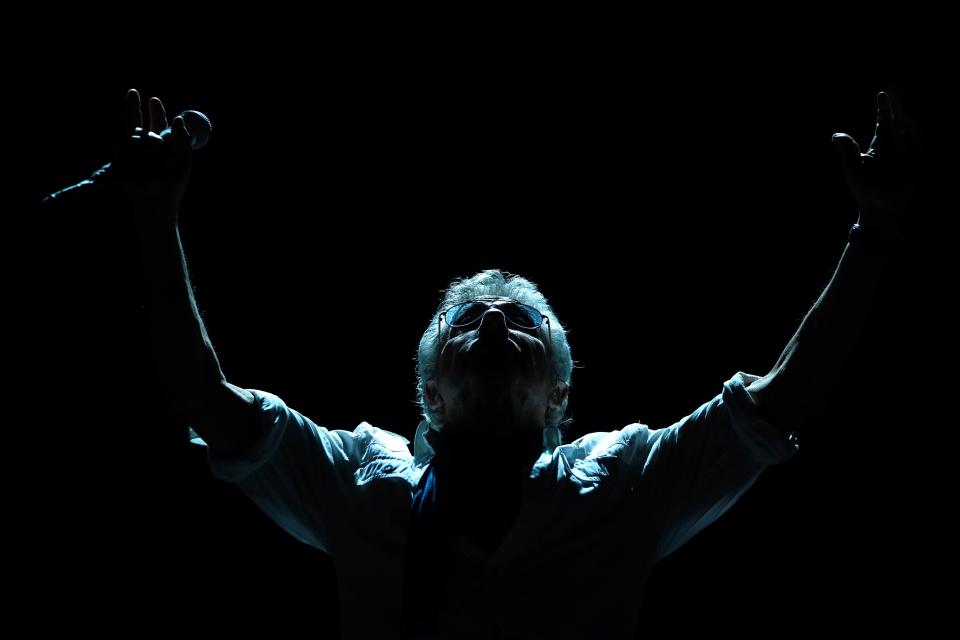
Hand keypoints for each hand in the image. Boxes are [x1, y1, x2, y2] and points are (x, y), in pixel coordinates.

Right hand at [113, 89, 192, 218]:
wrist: (156, 200)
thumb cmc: (173, 182)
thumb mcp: (183, 158)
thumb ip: (182, 137)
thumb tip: (179, 117)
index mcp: (163, 146)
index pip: (158, 124)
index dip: (156, 111)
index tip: (153, 99)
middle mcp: (146, 148)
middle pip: (139, 122)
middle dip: (134, 106)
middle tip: (133, 91)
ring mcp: (132, 153)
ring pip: (133, 131)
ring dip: (140, 129)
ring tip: (157, 146)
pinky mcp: (121, 158)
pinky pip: (127, 142)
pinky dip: (137, 143)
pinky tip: (147, 153)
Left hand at [832, 91, 921, 239]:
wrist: (879, 207)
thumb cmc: (864, 189)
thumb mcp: (852, 167)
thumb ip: (848, 149)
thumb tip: (835, 135)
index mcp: (879, 146)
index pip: (882, 123)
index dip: (883, 109)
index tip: (882, 94)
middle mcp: (894, 147)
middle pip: (897, 123)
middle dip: (895, 110)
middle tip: (889, 98)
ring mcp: (907, 154)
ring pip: (908, 131)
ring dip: (903, 122)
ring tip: (895, 115)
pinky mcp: (917, 164)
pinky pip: (919, 146)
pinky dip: (914, 138)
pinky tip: (906, 131)